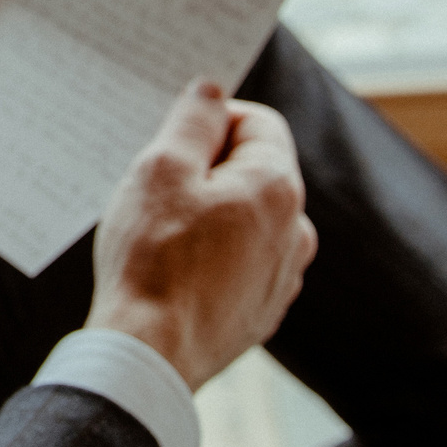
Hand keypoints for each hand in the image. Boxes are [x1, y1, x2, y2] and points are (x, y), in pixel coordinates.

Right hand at [89, 80, 317, 390]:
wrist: (151, 356)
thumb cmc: (153, 258)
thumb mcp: (162, 168)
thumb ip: (193, 120)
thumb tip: (213, 91)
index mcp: (277, 186)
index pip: (258, 121)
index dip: (212, 120)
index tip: (173, 142)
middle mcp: (296, 230)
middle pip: (255, 170)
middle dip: (208, 169)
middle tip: (158, 189)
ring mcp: (282, 276)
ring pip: (248, 219)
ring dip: (211, 214)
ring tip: (164, 234)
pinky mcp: (261, 311)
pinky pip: (242, 263)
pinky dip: (213, 256)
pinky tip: (175, 271)